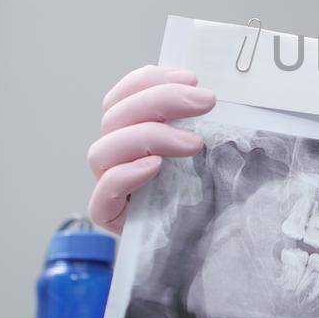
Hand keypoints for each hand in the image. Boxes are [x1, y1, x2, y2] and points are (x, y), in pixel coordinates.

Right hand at [86, 65, 216, 230]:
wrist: (206, 240)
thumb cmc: (207, 188)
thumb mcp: (209, 147)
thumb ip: (202, 119)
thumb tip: (215, 92)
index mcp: (131, 129)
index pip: (124, 94)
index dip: (151, 80)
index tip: (191, 77)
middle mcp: (115, 154)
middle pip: (116, 116)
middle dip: (162, 100)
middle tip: (206, 101)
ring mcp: (109, 184)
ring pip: (103, 150)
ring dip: (149, 136)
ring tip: (194, 143)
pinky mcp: (111, 216)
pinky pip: (103, 194)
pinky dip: (125, 175)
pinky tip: (155, 167)